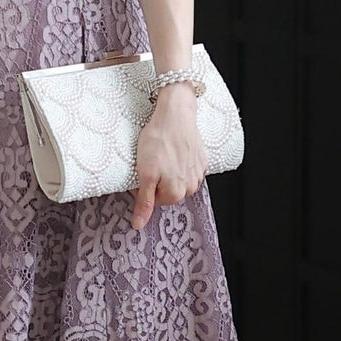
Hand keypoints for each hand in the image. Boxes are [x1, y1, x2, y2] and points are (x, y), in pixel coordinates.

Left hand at [130, 84, 205, 230]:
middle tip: (150, 161)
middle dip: (158, 180)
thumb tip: (139, 225)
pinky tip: (173, 150)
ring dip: (169, 171)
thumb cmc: (158, 141)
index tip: (141, 173)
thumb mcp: (145, 174)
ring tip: (162, 154)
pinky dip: (179, 161)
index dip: (144, 187)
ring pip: (178, 180)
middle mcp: (190, 187)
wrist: (176, 115)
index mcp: (175, 193)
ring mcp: (198, 173)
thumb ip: (144, 202)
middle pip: (167, 192)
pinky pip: (187, 168)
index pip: (154, 201)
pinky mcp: (202, 159)